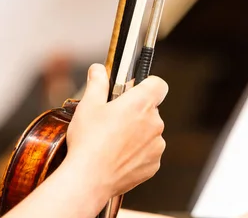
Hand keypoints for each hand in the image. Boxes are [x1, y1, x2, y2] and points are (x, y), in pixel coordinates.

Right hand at [66, 63, 167, 196]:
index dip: (148, 84)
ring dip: (138, 133)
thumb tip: (98, 69)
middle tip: (114, 119)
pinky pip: (149, 152)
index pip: (159, 84)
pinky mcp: (154, 165)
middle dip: (136, 112)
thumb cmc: (89, 141)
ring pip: (150, 132)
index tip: (135, 90)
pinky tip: (118, 156)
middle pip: (151, 109)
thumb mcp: (88, 105)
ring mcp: (157, 145)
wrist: (89, 179)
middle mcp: (154, 122)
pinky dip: (138, 153)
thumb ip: (97, 83)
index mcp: (141, 103)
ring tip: (113, 141)